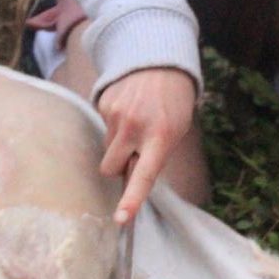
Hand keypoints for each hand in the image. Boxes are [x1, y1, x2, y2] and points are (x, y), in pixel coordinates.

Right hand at [98, 67, 197, 222]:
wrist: (160, 59)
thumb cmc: (173, 102)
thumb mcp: (176, 129)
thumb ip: (156, 154)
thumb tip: (131, 178)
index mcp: (160, 136)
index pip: (144, 175)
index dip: (132, 199)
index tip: (120, 218)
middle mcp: (135, 127)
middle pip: (110, 168)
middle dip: (117, 167)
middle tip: (135, 151)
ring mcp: (115, 115)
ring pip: (107, 149)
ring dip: (118, 144)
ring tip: (136, 121)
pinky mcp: (102, 104)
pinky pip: (103, 128)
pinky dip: (114, 125)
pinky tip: (129, 109)